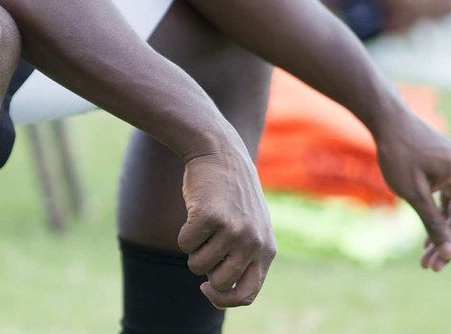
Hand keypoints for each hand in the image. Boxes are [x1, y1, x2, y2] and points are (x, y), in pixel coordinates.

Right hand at [177, 149, 275, 308]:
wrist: (220, 152)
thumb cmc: (231, 194)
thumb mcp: (251, 226)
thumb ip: (245, 258)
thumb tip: (217, 293)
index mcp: (266, 248)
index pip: (246, 294)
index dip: (223, 298)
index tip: (206, 288)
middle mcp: (252, 241)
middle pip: (219, 282)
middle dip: (205, 268)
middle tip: (206, 243)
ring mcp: (232, 229)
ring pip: (197, 264)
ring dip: (193, 247)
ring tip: (204, 221)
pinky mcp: (209, 217)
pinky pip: (185, 244)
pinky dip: (184, 232)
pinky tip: (195, 210)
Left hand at [374, 113, 450, 275]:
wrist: (387, 119)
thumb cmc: (398, 152)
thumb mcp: (414, 192)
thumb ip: (434, 223)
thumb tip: (449, 253)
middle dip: (450, 244)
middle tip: (430, 267)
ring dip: (444, 235)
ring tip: (426, 261)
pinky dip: (440, 219)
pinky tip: (427, 241)